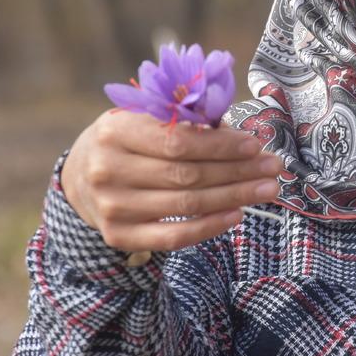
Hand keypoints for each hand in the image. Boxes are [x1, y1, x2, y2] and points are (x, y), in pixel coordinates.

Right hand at [61, 110, 281, 251]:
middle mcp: (109, 170)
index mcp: (115, 131)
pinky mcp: (119, 236)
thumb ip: (186, 121)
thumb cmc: (128, 140)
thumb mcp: (145, 118)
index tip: (255, 145)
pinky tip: (237, 214)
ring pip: (186, 205)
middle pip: (187, 175)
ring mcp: (112, 207)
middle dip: (238, 171)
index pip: (178, 141)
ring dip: (235, 197)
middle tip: (273, 167)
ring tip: (267, 189)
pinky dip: (210, 227)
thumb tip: (239, 135)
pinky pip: (173, 237)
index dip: (221, 145)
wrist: (81, 178)